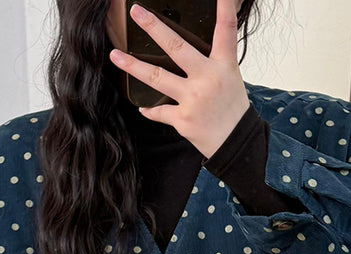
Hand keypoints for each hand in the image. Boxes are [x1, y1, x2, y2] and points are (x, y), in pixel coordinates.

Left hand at [109, 0, 250, 159]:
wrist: (235, 144)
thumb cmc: (232, 109)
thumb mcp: (231, 77)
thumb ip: (214, 59)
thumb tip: (192, 46)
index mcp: (223, 65)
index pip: (225, 30)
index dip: (224, 8)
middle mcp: (207, 79)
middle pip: (176, 48)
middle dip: (154, 28)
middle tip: (136, 13)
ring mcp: (193, 99)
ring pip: (157, 78)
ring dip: (133, 66)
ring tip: (115, 55)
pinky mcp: (182, 119)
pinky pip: (159, 111)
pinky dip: (150, 110)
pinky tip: (142, 106)